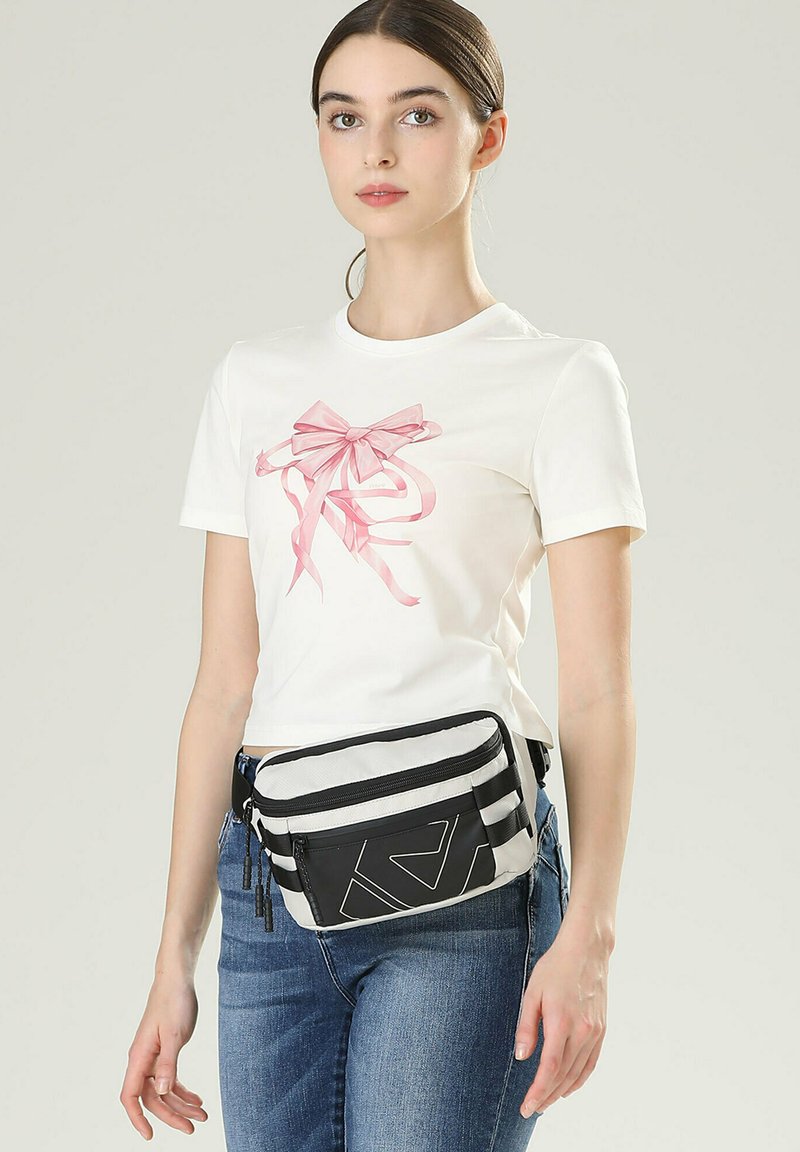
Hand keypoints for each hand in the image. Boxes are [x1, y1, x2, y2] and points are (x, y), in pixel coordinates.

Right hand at [120, 973, 208, 1139]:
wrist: (177, 980)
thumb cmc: (174, 1001)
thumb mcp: (174, 1033)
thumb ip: (168, 1063)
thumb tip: (160, 1092)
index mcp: (139, 1057)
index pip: (130, 1096)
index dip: (137, 1118)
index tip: (150, 1136)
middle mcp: (143, 1060)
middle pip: (151, 1098)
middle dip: (171, 1115)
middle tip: (193, 1128)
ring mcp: (153, 1057)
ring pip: (163, 1091)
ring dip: (181, 1105)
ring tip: (202, 1116)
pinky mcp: (165, 1052)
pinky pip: (170, 1079)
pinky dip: (183, 1091)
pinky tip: (197, 1100)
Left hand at [513, 929, 608, 1116]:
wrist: (586, 950)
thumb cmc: (555, 968)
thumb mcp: (532, 992)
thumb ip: (527, 1027)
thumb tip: (522, 1057)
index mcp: (561, 1022)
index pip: (549, 1069)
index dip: (538, 1091)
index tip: (526, 1107)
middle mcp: (581, 1031)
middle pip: (563, 1076)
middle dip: (546, 1096)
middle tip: (532, 1109)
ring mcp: (594, 1032)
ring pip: (578, 1073)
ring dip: (561, 1091)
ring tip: (546, 1101)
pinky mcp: (601, 1029)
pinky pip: (591, 1063)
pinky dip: (579, 1079)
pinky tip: (568, 1087)